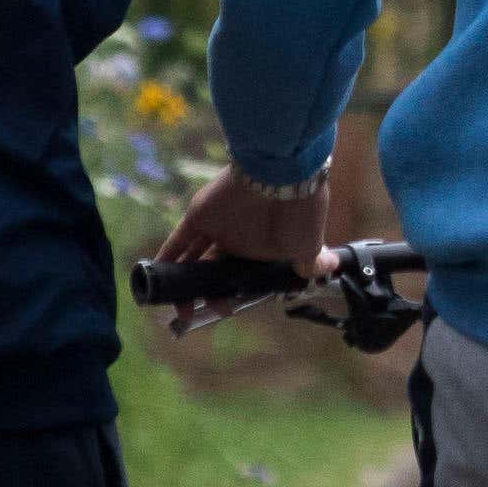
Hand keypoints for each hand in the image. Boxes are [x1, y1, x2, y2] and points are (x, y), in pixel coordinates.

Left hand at [158, 167, 330, 304]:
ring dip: (185, 284)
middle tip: (196, 314)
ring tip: (179, 307)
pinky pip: (178, 241)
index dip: (232, 294)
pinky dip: (167, 258)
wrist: (284, 172)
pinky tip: (158, 277)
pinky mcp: (199, 217)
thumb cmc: (301, 209)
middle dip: (206, 295)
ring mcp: (217, 227)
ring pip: (194, 260)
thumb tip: (329, 266)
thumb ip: (309, 262)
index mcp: (262, 248)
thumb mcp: (309, 243)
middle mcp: (238, 238)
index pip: (242, 276)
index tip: (227, 310)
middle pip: (215, 271)